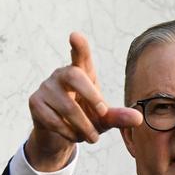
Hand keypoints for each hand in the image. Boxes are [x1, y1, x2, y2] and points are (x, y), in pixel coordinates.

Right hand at [26, 32, 142, 171]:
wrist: (61, 136)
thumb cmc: (86, 120)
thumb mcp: (104, 119)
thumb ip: (119, 117)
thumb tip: (139, 118)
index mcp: (82, 73)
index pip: (81, 56)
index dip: (80, 47)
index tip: (75, 36)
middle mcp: (62, 75)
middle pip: (74, 75)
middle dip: (91, 94)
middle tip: (103, 112)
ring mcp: (46, 87)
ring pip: (67, 105)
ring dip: (83, 125)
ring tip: (92, 138)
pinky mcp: (35, 102)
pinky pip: (54, 119)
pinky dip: (69, 132)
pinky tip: (75, 136)